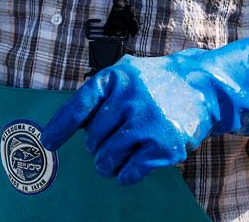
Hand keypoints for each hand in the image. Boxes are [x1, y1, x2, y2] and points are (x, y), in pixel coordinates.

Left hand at [42, 25, 248, 185]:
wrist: (201, 87)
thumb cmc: (155, 82)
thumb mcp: (126, 74)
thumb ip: (100, 94)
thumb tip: (64, 125)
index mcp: (116, 78)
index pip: (79, 106)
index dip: (59, 127)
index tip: (47, 143)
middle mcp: (130, 98)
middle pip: (93, 139)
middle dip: (97, 146)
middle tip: (109, 142)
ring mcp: (147, 123)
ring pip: (106, 159)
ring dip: (107, 164)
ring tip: (117, 156)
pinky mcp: (163, 147)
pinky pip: (128, 173)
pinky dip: (125, 174)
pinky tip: (130, 166)